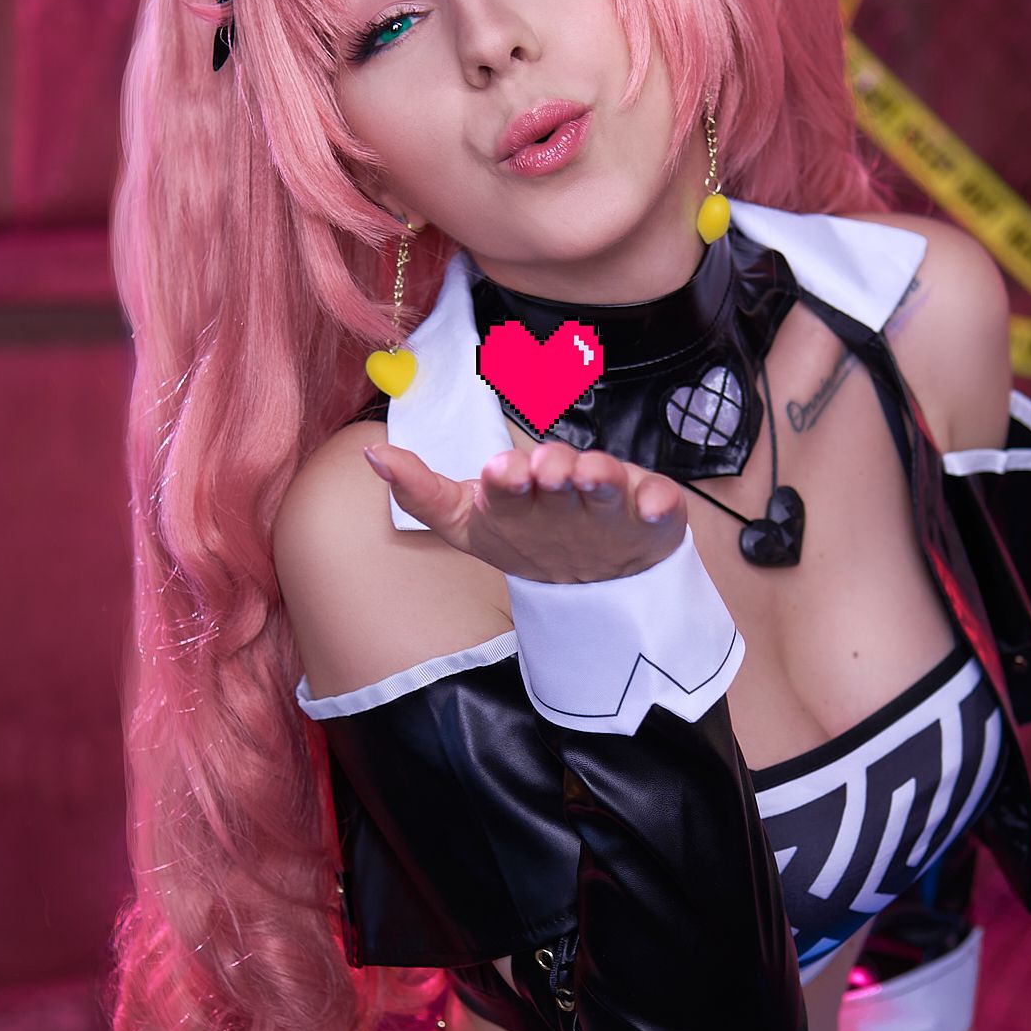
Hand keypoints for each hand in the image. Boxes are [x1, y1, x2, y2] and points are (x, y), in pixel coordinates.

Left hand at [362, 436, 688, 585]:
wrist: (592, 576)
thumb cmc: (525, 536)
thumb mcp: (466, 522)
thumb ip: (420, 493)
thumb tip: (372, 455)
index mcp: (523, 487)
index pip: (510, 479)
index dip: (505, 475)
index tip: (497, 474)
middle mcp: (566, 487)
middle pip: (561, 472)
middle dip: (553, 469)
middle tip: (545, 474)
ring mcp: (609, 502)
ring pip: (608, 481)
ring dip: (600, 476)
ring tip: (590, 479)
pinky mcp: (649, 518)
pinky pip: (659, 505)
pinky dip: (657, 503)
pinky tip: (650, 506)